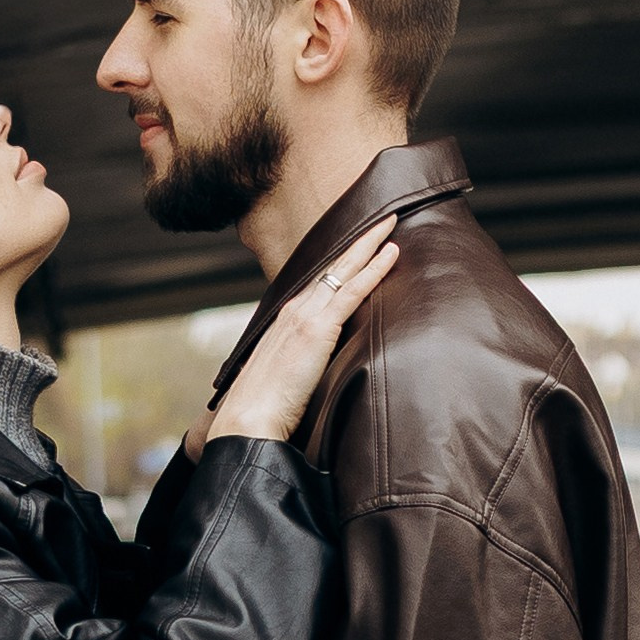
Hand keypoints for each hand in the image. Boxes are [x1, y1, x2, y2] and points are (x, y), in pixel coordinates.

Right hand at [196, 218, 400, 453]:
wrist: (248, 419)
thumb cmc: (263, 409)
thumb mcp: (282, 378)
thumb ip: (299, 365)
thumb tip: (312, 372)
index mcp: (285, 320)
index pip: (319, 283)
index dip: (341, 263)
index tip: (358, 247)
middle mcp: (294, 309)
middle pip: (333, 267)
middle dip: (359, 241)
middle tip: (383, 220)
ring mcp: (305, 316)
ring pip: (344, 271)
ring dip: (370, 246)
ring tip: (392, 225)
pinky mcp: (318, 329)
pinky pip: (352, 291)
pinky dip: (373, 270)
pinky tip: (391, 255)